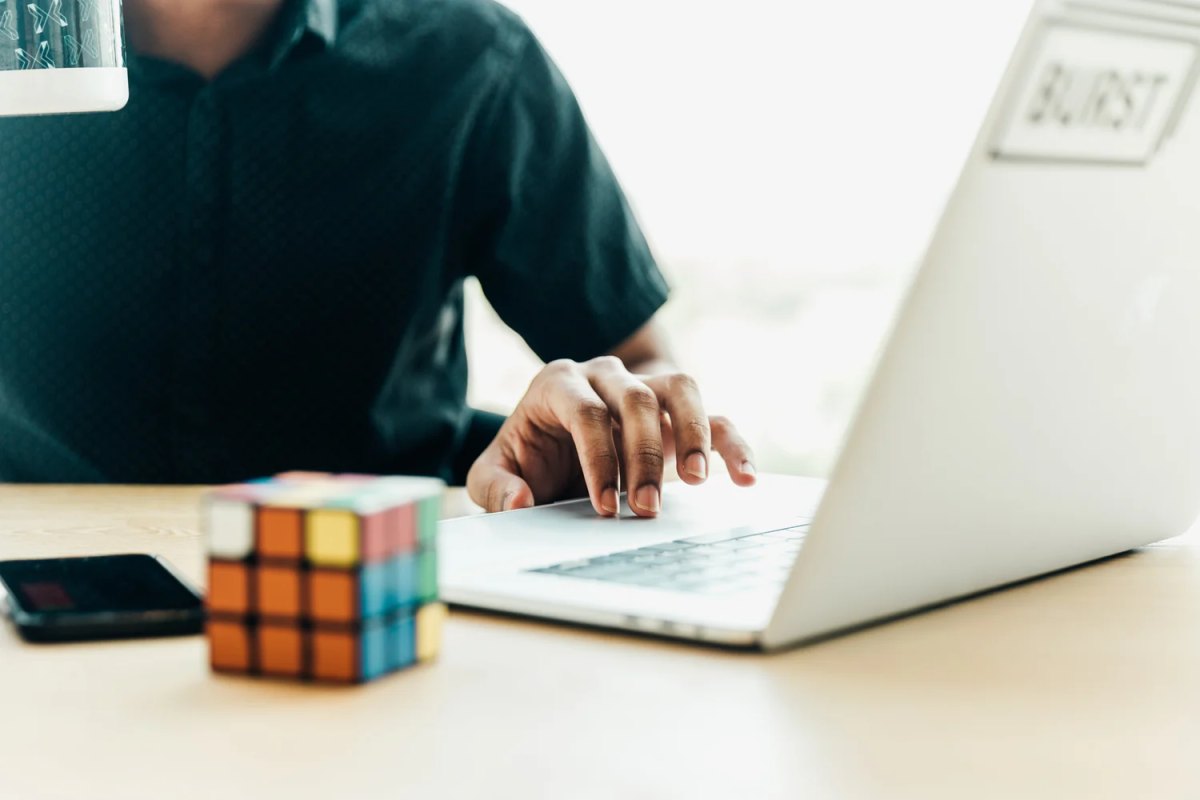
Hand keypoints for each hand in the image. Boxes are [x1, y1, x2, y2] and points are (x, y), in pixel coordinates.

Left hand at [467, 356, 755, 516]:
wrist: (559, 441)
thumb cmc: (528, 458)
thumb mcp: (495, 472)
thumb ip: (496, 488)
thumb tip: (520, 502)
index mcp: (558, 384)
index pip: (584, 411)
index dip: (598, 458)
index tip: (605, 507)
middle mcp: (605, 376)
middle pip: (634, 399)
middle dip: (643, 458)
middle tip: (646, 510)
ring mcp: (645, 387)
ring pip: (679, 390)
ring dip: (692, 435)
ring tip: (698, 481)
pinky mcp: (676, 413)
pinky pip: (714, 417)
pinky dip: (732, 444)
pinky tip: (746, 477)